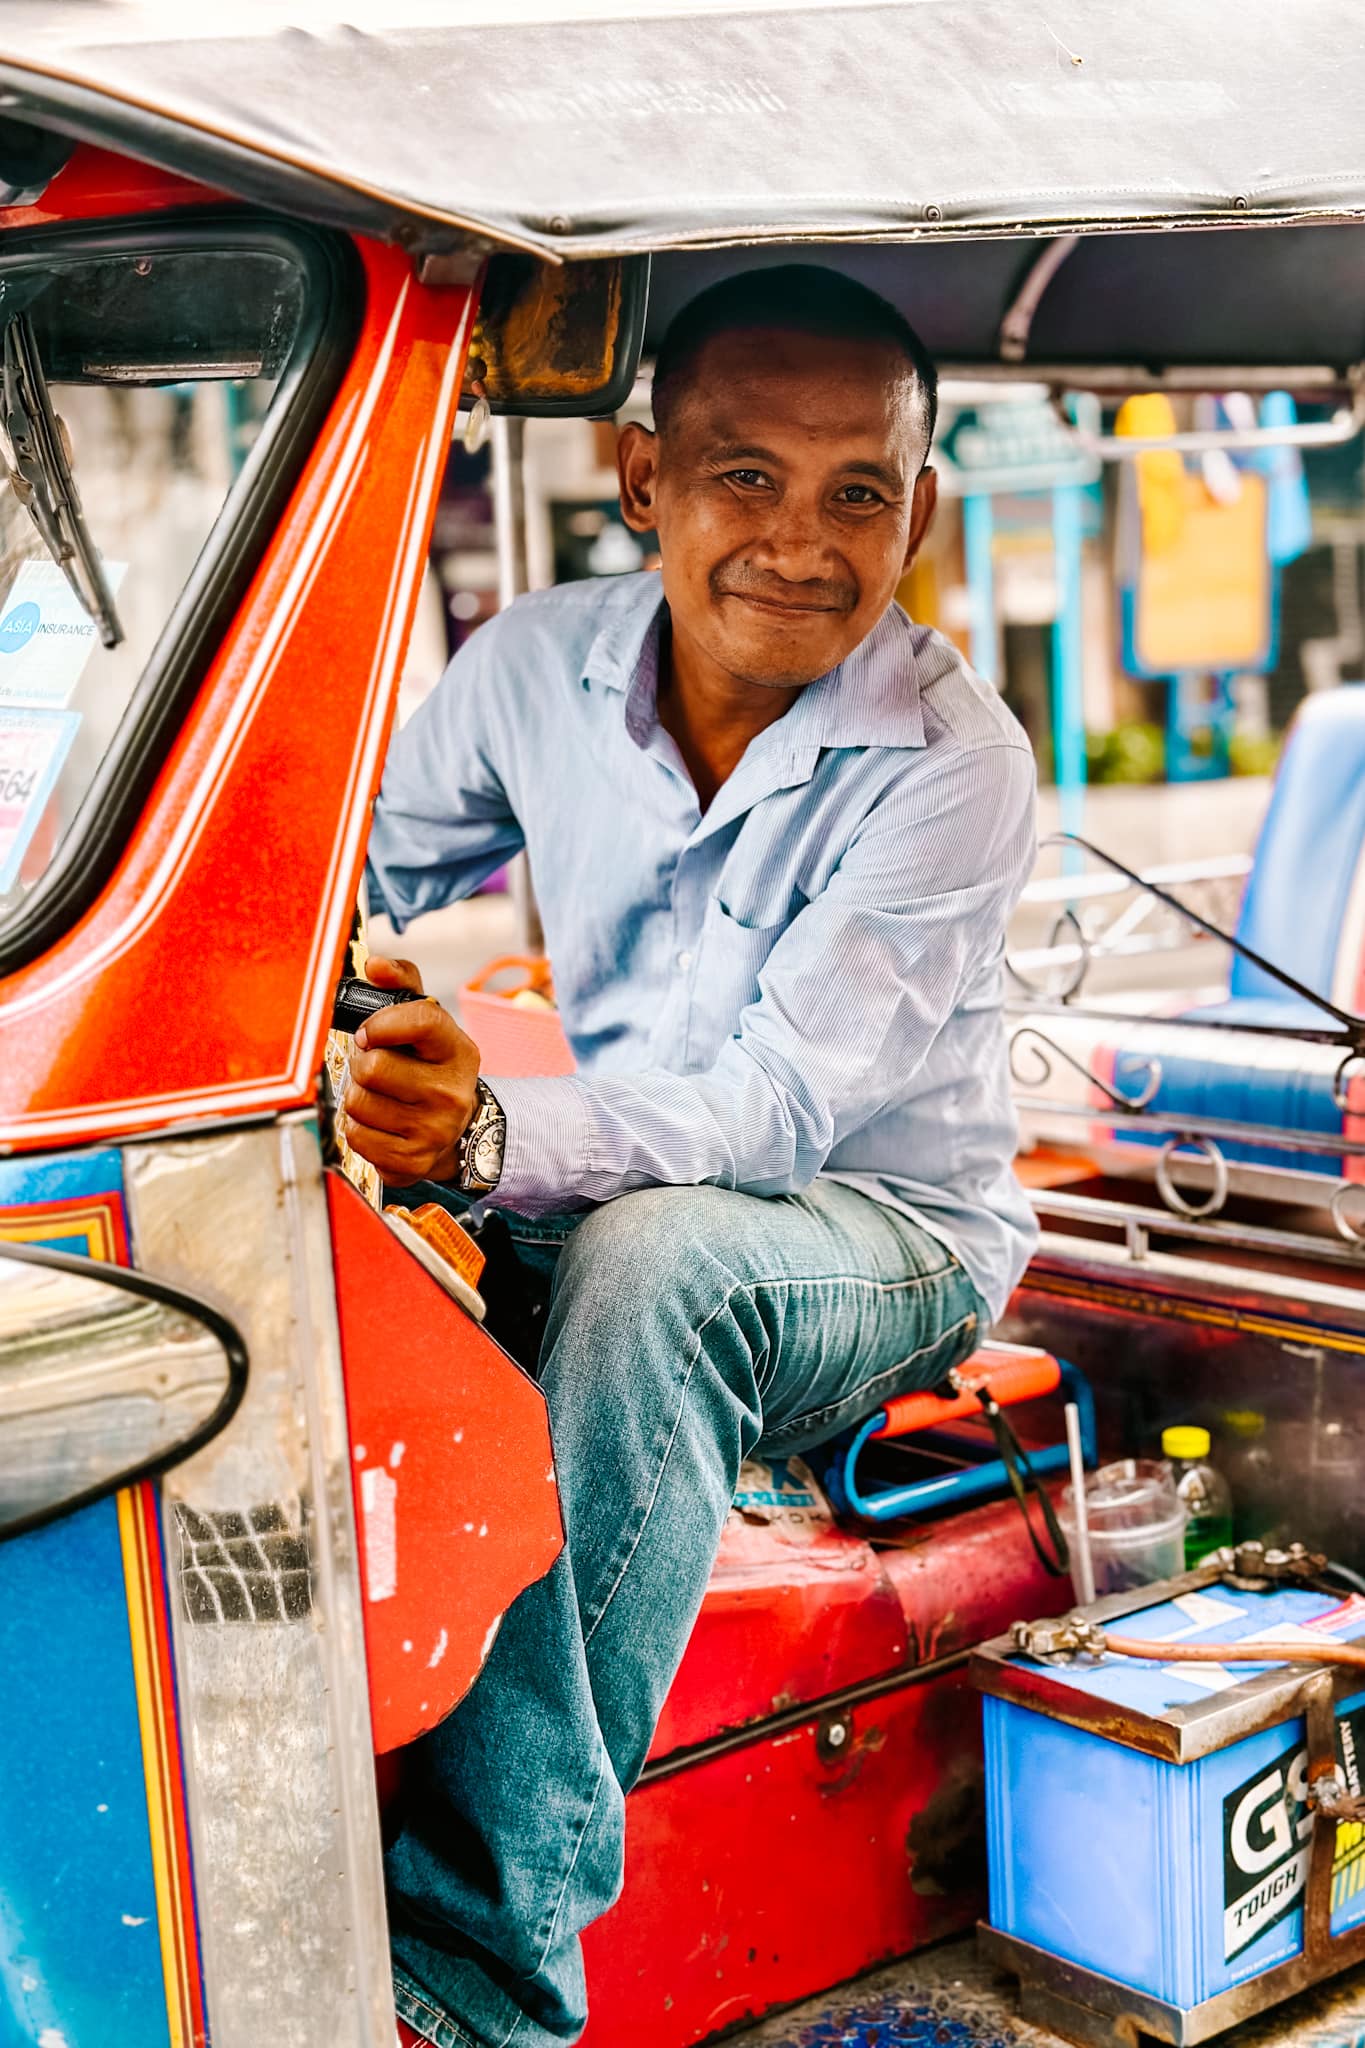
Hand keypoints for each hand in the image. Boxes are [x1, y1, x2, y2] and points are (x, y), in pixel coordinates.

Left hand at [340, 956, 481, 1186]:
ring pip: (357, 1103)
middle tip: (378, 1070)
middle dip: (364, 1065)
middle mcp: (452, 1092)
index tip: (368, 1032)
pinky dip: (358, 1128)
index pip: (422, 1020)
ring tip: (380, 1097)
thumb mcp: (428, 1026)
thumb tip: (375, 966)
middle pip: (373, 1067)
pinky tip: (380, 1123)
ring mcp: (433, 1131)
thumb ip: (402, 986)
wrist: (457, 1133)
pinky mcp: (411, 1161)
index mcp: (459, 1051)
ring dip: (358, 1097)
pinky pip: (355, 1136)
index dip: (383, 1022)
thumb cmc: (431, 1069)